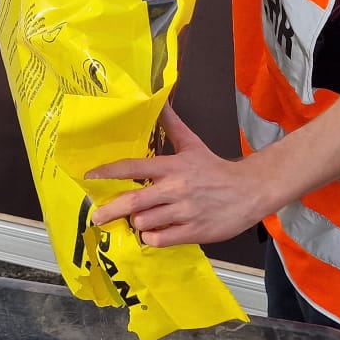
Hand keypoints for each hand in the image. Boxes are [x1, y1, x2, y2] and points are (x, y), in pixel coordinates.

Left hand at [87, 105, 268, 246]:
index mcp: (172, 166)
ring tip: (141, 220)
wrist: (249, 191)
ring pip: (144, 222)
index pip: (133, 167)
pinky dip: (152, 237)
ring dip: (137, 224)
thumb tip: (159, 100)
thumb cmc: (216, 170)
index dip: (108, 172)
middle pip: (133, 201)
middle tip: (96, 216)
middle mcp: (175, 188)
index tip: (90, 177)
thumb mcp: (193, 144)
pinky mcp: (193, 231)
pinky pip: (160, 239)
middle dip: (110, 210)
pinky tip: (155, 232)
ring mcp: (184, 211)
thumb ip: (172, 125)